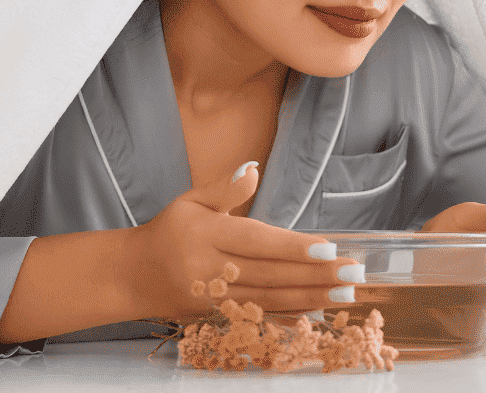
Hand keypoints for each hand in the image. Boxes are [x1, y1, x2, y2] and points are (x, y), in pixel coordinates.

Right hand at [121, 162, 363, 319]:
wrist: (132, 276)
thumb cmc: (168, 231)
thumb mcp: (190, 200)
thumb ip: (225, 189)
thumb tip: (254, 169)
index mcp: (203, 234)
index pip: (256, 241)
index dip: (293, 247)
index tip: (329, 248)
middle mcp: (208, 269)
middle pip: (269, 274)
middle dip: (315, 275)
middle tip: (353, 274)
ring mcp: (212, 298)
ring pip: (268, 300)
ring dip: (310, 298)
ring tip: (344, 293)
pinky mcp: (216, 317)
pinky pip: (259, 317)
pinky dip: (289, 315)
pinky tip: (317, 309)